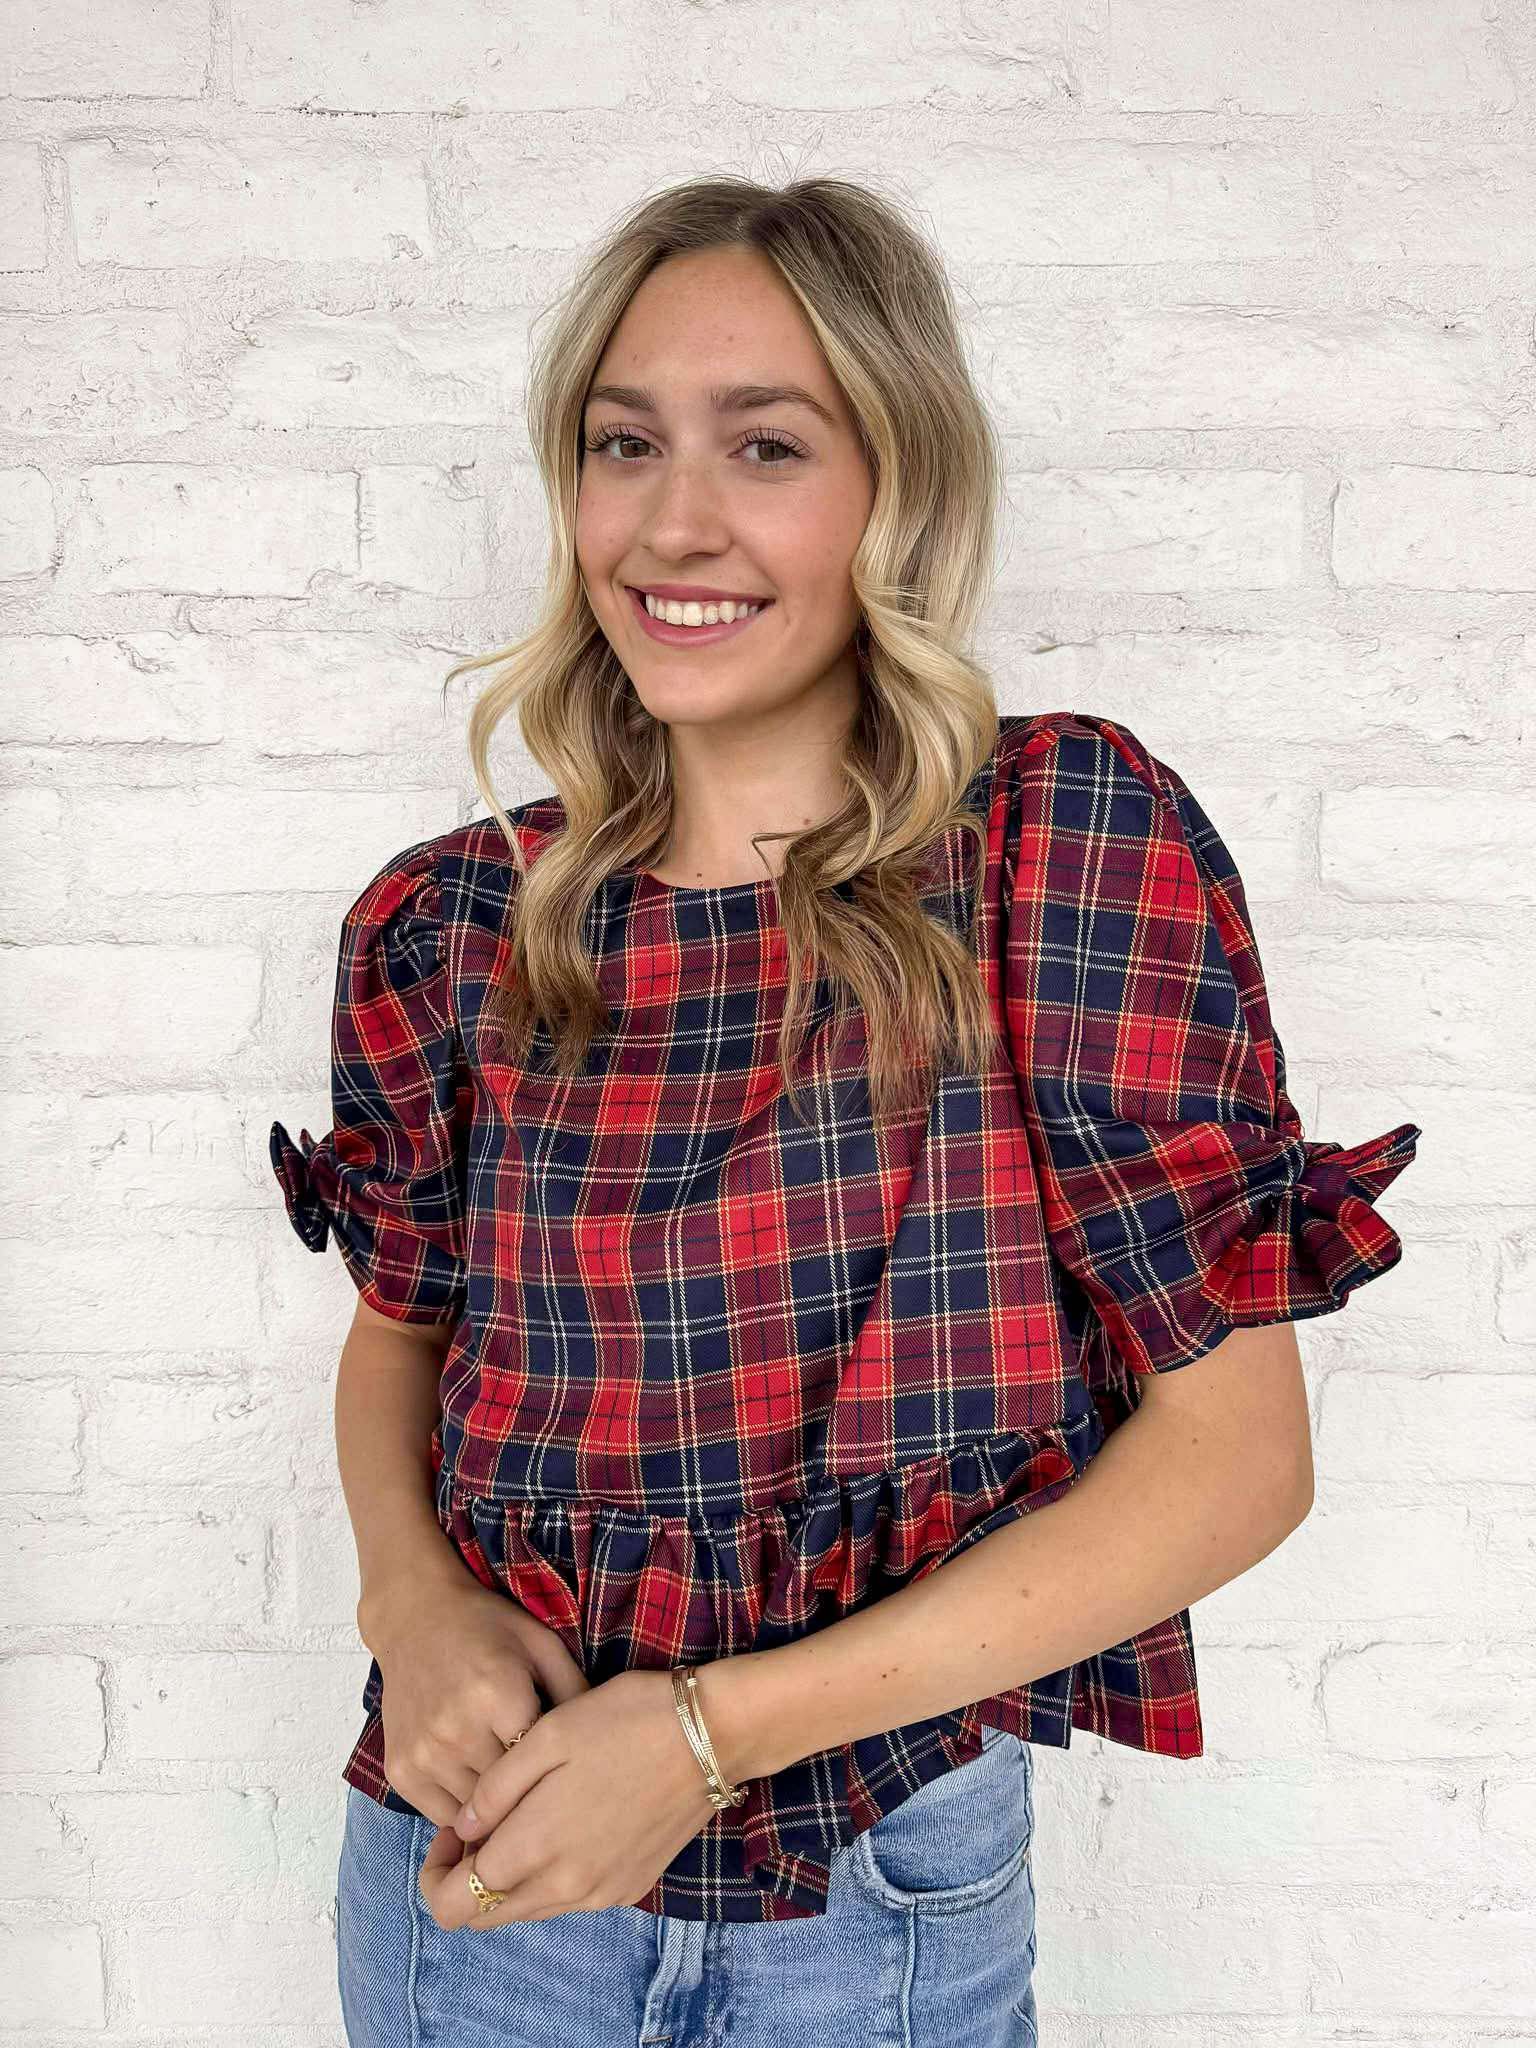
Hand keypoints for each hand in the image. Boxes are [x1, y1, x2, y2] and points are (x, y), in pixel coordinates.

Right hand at [362, 1569, 590, 1829]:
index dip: (561, 1777)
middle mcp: (457, 1730)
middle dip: (532, 1799)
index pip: (542, 1766)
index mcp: (499, 1695)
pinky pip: (441, 1816)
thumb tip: (603, 1744)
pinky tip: (480, 1793)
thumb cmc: (488, 1628)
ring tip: (517, 1800)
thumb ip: (576, 1692)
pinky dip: (463, 1814)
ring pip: (475, 1815)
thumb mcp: (543, 1645)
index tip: (575, 1781)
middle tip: (551, 1799)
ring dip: (497, 1812)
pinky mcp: (400, 1770)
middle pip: (510, 1796)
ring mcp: (424, 1754)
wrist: (415, 1617)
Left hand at [415, 1668, 723, 1927]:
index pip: (454, 1902)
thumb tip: (462, 1829)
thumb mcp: (547, 1735)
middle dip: (466, 1882)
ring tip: (521, 1819)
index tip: (452, 1829)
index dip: (436, 1871)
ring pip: (527, 1911)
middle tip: (480, 1826)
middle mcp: (567, 1886)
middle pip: (486, 1918)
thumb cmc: (624, 1720)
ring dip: (508, 1880)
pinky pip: (568, 1900)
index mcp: (538, 1847)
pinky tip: (565, 1824)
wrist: (711, 1734)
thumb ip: (494, 1790)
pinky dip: (549, 1877)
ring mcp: (602, 1893)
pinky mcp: (630, 1887)